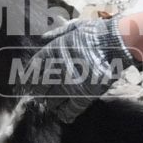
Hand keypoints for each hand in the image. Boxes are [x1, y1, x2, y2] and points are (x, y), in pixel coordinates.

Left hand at [14, 17, 135, 119]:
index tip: (27, 83)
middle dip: (39, 93)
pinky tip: (65, 116)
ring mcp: (69, 85)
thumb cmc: (96, 33)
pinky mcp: (83, 95)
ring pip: (52, 102)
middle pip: (40, 88)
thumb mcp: (73, 27)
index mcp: (52, 53)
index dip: (29, 78)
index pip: (33, 70)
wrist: (116, 43)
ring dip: (51, 105)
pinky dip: (66, 115)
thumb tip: (43, 37)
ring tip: (52, 106)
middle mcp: (56, 70)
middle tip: (41, 96)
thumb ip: (57, 33)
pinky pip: (69, 111)